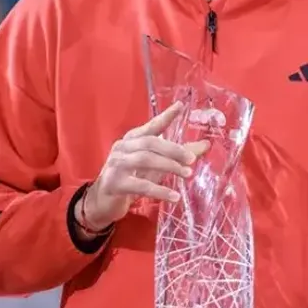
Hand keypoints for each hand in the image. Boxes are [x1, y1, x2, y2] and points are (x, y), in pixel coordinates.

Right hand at [80, 101, 210, 230]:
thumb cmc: (130, 179)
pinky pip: (140, 185)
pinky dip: (159, 190)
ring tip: (187, 175)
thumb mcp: (155, 166)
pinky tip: (174, 196)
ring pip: (145, 160)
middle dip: (173, 149)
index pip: (151, 125)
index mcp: (132, 140)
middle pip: (150, 142)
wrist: (102, 201)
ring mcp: (116, 165)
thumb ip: (177, 156)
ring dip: (168, 166)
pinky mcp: (115, 183)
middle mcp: (122, 148)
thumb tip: (206, 145)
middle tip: (191, 160)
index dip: (165, 116)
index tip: (180, 106)